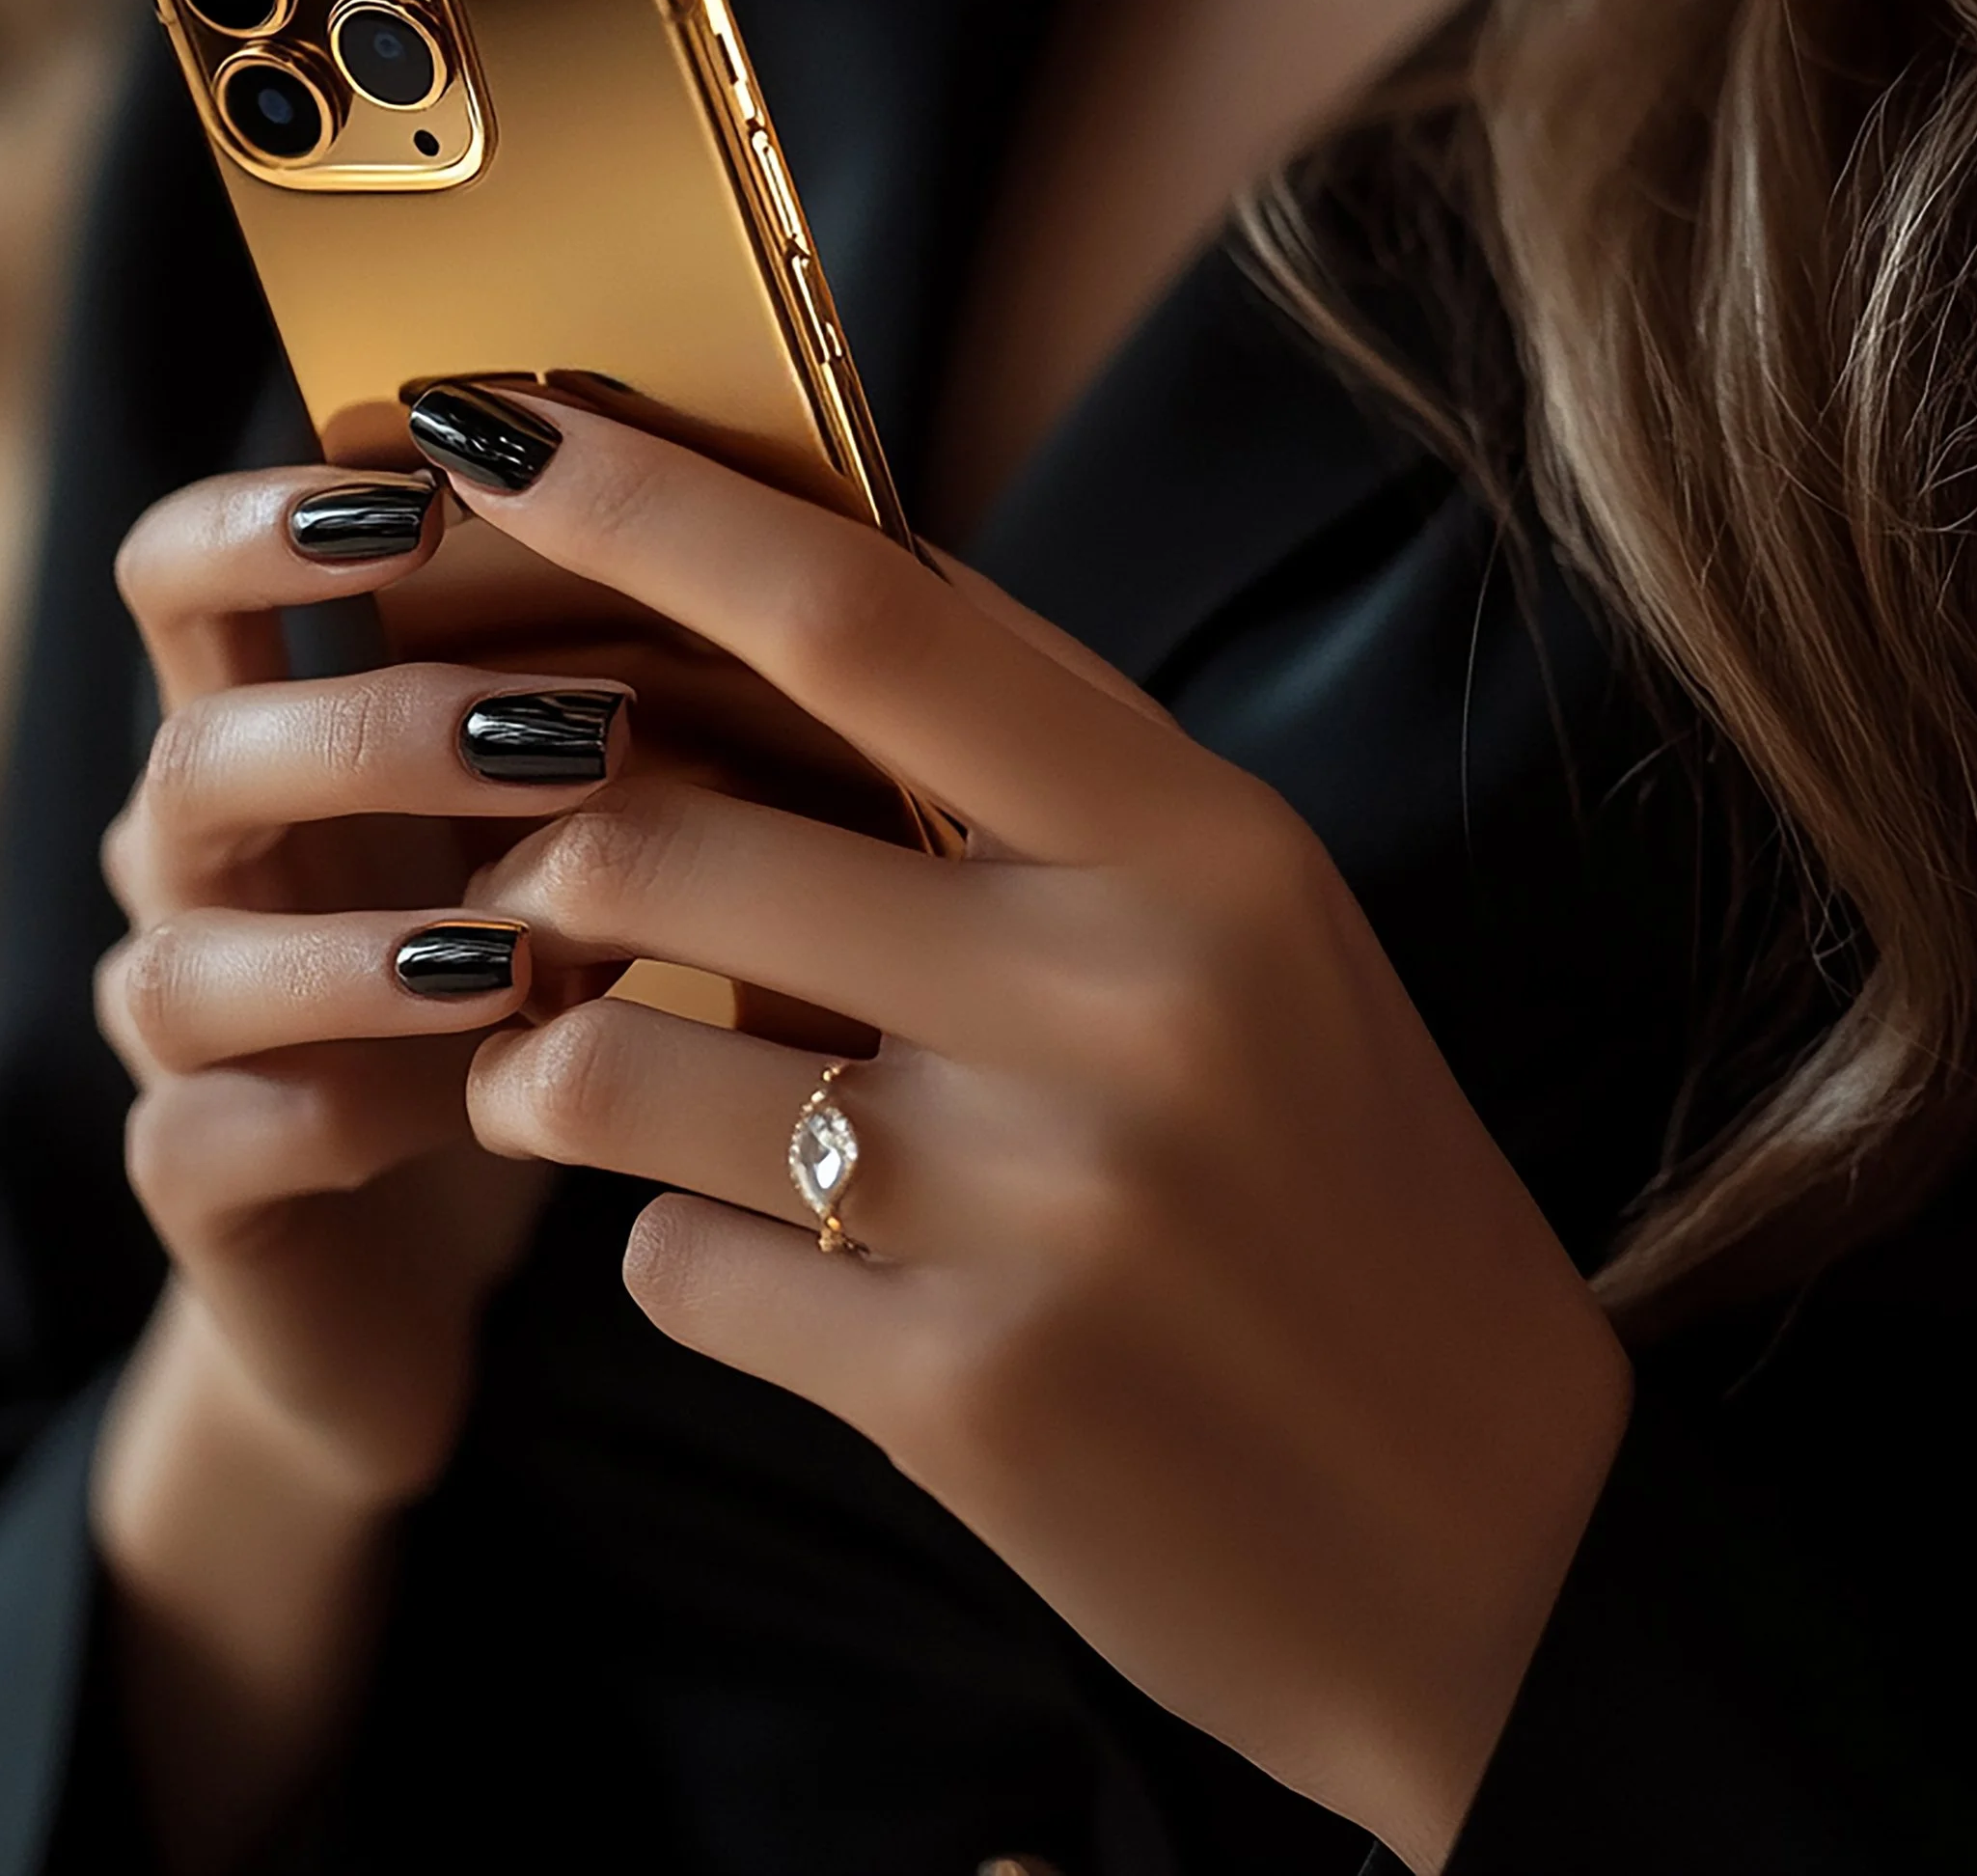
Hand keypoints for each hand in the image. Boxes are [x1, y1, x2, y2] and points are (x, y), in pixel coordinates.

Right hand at [86, 461, 633, 1875]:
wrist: (424, 1247)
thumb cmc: (528, 975)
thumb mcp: (574, 821)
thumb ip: (622, 690)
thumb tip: (805, 546)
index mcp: (271, 730)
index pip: (184, 575)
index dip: (271, 519)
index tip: (428, 495)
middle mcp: (193, 865)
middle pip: (196, 755)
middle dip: (384, 734)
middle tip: (579, 740)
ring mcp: (177, 1033)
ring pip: (184, 968)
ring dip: (367, 949)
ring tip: (535, 950)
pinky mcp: (191, 1185)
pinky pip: (207, 1143)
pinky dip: (337, 1111)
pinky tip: (475, 1102)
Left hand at [406, 385, 1629, 1869]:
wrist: (1491, 1548)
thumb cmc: (1342, 1194)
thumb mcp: (1248, 937)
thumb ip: (1036, 781)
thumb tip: (781, 613)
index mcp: (1200, 846)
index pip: (864, 613)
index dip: (643, 507)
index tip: (485, 429)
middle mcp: (1119, 999)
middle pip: (666, 842)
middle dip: (528, 858)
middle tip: (517, 885)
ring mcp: (1037, 1206)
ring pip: (609, 1067)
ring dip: (542, 1066)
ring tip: (575, 1080)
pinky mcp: (961, 1396)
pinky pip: (672, 1273)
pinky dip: (672, 1255)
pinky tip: (764, 1269)